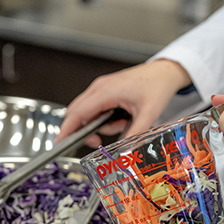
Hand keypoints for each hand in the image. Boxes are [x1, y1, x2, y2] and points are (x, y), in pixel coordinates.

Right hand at [57, 59, 191, 146]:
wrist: (164, 71)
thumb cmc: (157, 86)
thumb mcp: (148, 114)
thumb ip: (134, 134)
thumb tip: (123, 152)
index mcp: (106, 91)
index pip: (78, 113)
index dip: (66, 130)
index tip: (59, 143)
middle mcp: (99, 88)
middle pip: (76, 113)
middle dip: (84, 131)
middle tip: (98, 141)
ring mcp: (100, 88)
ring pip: (87, 113)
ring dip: (100, 125)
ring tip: (122, 124)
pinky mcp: (105, 90)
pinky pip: (95, 109)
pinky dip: (104, 119)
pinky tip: (121, 118)